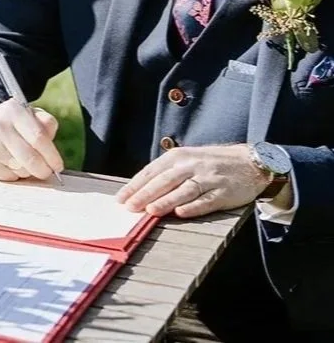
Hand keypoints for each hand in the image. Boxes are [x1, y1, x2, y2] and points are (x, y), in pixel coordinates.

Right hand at [0, 100, 64, 181]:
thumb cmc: (15, 126)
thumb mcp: (31, 117)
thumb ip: (46, 123)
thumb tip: (50, 135)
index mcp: (13, 110)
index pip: (39, 137)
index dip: (52, 155)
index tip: (58, 165)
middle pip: (31, 158)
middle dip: (44, 169)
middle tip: (47, 172)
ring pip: (21, 170)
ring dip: (27, 171)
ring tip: (21, 160)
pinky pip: (8, 178)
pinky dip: (12, 175)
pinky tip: (6, 164)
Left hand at [117, 144, 272, 217]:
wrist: (249, 161)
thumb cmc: (211, 162)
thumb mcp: (187, 160)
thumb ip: (167, 173)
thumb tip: (141, 190)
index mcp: (178, 156)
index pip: (151, 171)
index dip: (135, 185)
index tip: (121, 199)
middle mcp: (191, 165)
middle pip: (164, 181)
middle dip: (145, 194)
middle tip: (130, 207)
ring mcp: (208, 178)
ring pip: (183, 190)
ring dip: (166, 201)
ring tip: (150, 211)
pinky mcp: (223, 192)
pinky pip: (206, 200)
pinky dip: (193, 207)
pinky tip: (181, 213)